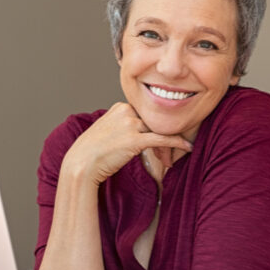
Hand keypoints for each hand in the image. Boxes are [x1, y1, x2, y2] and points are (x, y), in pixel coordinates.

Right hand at [62, 103, 191, 186]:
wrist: (81, 164)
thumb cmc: (93, 151)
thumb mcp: (109, 130)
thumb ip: (125, 125)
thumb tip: (141, 131)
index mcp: (121, 106)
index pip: (148, 113)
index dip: (156, 127)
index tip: (161, 139)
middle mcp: (126, 111)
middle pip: (155, 120)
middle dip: (164, 134)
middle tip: (171, 150)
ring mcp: (130, 124)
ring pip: (160, 129)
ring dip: (170, 142)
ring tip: (176, 152)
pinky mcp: (135, 139)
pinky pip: (163, 139)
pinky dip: (177, 143)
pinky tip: (187, 147)